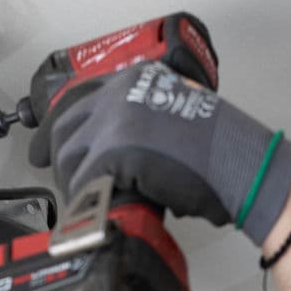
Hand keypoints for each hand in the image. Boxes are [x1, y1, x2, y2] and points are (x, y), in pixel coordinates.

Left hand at [27, 62, 290, 246]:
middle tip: (66, 182)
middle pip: (65, 128)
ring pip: (69, 156)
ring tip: (83, 200)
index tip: (51, 147)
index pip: (79, 101)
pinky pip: (83, 181)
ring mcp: (112, 121)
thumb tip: (127, 152)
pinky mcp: (112, 151)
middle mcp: (118, 93)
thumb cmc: (223, 148)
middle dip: (61, 159)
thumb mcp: (178, 113)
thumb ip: (147, 121)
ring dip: (72, 182)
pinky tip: (91, 210)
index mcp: (134, 80)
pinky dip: (84, 199)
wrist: (238, 162)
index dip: (62, 130)